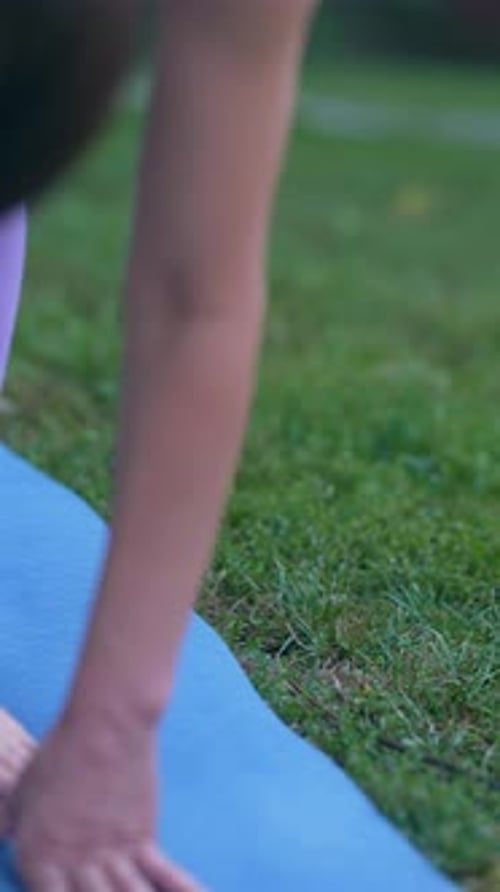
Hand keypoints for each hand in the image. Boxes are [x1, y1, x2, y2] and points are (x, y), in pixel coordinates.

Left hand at [6, 710, 203, 890]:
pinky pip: (165, 877)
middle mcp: (76, 864)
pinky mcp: (144, 838)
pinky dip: (183, 891)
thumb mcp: (23, 792)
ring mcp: (113, 854)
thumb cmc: (59, 750)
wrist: (107, 723)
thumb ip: (20, 828)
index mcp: (38, 855)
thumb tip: (17, 840)